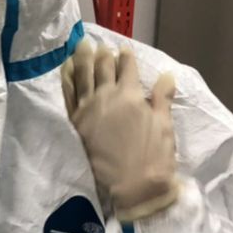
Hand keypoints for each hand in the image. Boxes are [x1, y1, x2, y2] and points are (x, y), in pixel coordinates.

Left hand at [62, 39, 179, 221]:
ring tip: (82, 46)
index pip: (127, 68)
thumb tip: (166, 75)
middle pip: (102, 68)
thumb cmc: (153, 158)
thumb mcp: (164, 126)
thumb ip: (162, 98)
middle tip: (100, 45)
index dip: (126, 57)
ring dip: (82, 59)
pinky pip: (68, 94)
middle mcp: (106, 97)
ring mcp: (87, 109)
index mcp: (131, 95)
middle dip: (102, 54)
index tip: (124, 50)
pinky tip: (66, 68)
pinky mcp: (75, 122)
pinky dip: (67, 78)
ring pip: (82, 75)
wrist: (132, 188)